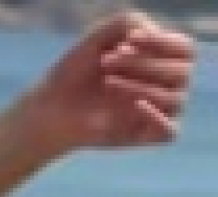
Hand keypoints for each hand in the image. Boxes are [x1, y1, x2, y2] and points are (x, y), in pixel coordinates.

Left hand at [24, 8, 194, 156]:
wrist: (47, 110)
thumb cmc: (74, 74)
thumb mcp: (99, 38)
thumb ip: (128, 22)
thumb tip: (149, 35)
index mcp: (161, 61)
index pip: (186, 50)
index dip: (163, 42)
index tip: (126, 42)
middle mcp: (164, 87)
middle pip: (181, 72)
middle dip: (143, 63)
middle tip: (107, 63)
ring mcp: (155, 114)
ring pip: (175, 98)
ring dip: (140, 86)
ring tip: (107, 83)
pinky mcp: (144, 138)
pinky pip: (170, 132)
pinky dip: (158, 118)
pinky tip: (136, 106)